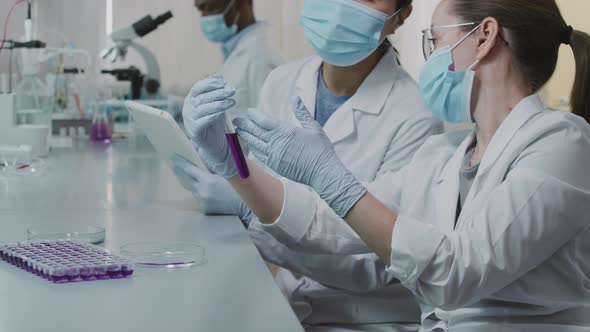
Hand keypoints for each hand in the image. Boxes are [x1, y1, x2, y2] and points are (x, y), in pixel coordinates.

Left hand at [172, 155, 253, 226]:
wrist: (246, 209)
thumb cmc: (239, 189)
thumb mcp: (227, 173)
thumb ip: (213, 164)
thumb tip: (202, 154)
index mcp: (208, 181)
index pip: (189, 169)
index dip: (181, 162)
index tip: (174, 157)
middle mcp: (202, 192)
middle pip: (186, 180)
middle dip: (181, 171)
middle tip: (175, 164)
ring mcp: (202, 202)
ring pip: (192, 189)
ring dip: (191, 182)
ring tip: (188, 174)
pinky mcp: (204, 209)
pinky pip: (199, 197)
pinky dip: (200, 191)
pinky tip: (203, 188)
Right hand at [183, 74, 237, 177]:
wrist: (216, 143)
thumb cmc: (216, 122)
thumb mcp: (218, 104)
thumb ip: (218, 92)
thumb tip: (220, 76)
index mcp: (192, 99)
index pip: (198, 87)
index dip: (210, 83)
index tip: (224, 82)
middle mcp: (188, 108)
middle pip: (202, 97)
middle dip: (218, 93)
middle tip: (232, 91)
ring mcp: (189, 120)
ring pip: (203, 108)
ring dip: (219, 104)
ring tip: (232, 102)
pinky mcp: (194, 131)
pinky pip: (203, 121)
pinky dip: (213, 116)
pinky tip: (223, 113)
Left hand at [233, 98, 366, 216]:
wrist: (322, 172)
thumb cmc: (320, 149)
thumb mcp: (313, 127)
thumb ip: (302, 112)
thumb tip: (295, 98)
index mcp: (285, 131)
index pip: (263, 121)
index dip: (254, 116)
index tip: (249, 112)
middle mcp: (276, 143)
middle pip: (255, 131)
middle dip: (245, 125)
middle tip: (236, 120)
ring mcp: (274, 155)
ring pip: (255, 144)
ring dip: (246, 136)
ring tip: (239, 130)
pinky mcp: (275, 166)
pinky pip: (259, 156)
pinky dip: (253, 149)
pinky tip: (250, 145)